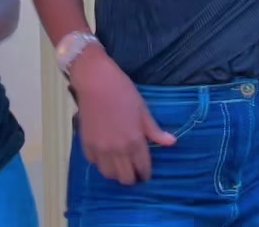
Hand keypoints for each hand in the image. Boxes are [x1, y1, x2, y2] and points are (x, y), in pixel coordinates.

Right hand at [70, 44, 175, 184]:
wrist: (95, 81)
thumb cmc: (122, 91)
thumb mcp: (142, 109)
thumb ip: (155, 130)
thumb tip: (172, 142)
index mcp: (134, 141)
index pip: (143, 168)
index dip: (146, 173)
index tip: (146, 173)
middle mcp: (117, 150)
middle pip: (126, 178)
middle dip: (133, 177)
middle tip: (134, 169)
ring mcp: (100, 149)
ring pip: (109, 175)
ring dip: (116, 172)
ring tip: (119, 164)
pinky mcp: (86, 144)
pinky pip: (94, 163)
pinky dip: (101, 162)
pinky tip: (105, 153)